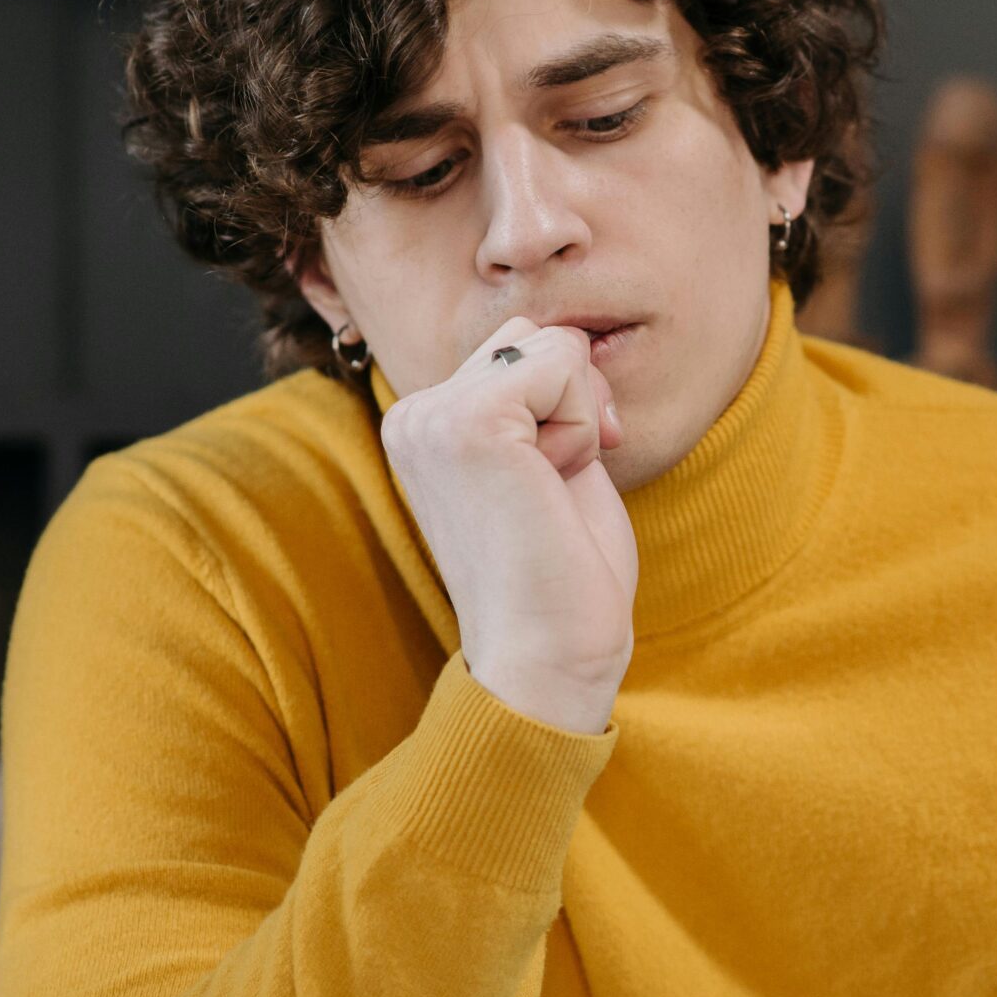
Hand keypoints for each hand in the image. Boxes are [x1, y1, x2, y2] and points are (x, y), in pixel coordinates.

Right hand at [380, 318, 639, 734]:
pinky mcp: (468, 423)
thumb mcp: (550, 462)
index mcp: (425, 426)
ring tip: (550, 492)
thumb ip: (542, 398)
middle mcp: (414, 415)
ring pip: (554, 346)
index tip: (563, 478)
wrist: (548, 659)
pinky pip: (563, 364)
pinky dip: (583, 427)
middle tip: (560, 486)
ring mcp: (433, 417)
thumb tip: (566, 336)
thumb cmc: (564, 577)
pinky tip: (552, 487)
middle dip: (578, 402)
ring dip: (581, 418)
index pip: (521, 350)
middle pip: (537, 338)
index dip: (570, 405)